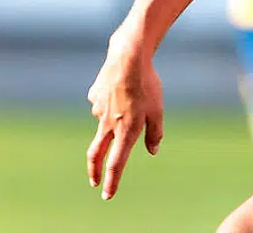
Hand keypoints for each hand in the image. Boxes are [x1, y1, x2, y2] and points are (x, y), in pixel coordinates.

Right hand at [86, 32, 163, 199]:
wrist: (128, 56)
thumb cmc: (147, 84)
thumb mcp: (158, 111)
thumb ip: (155, 134)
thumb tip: (153, 150)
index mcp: (125, 131)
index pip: (116, 164)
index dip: (112, 182)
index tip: (107, 195)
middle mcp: (108, 124)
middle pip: (96, 153)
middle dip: (94, 170)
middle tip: (94, 181)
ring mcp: (98, 109)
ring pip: (103, 122)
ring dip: (112, 121)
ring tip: (130, 100)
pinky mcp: (94, 95)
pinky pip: (101, 104)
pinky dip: (109, 103)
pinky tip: (119, 89)